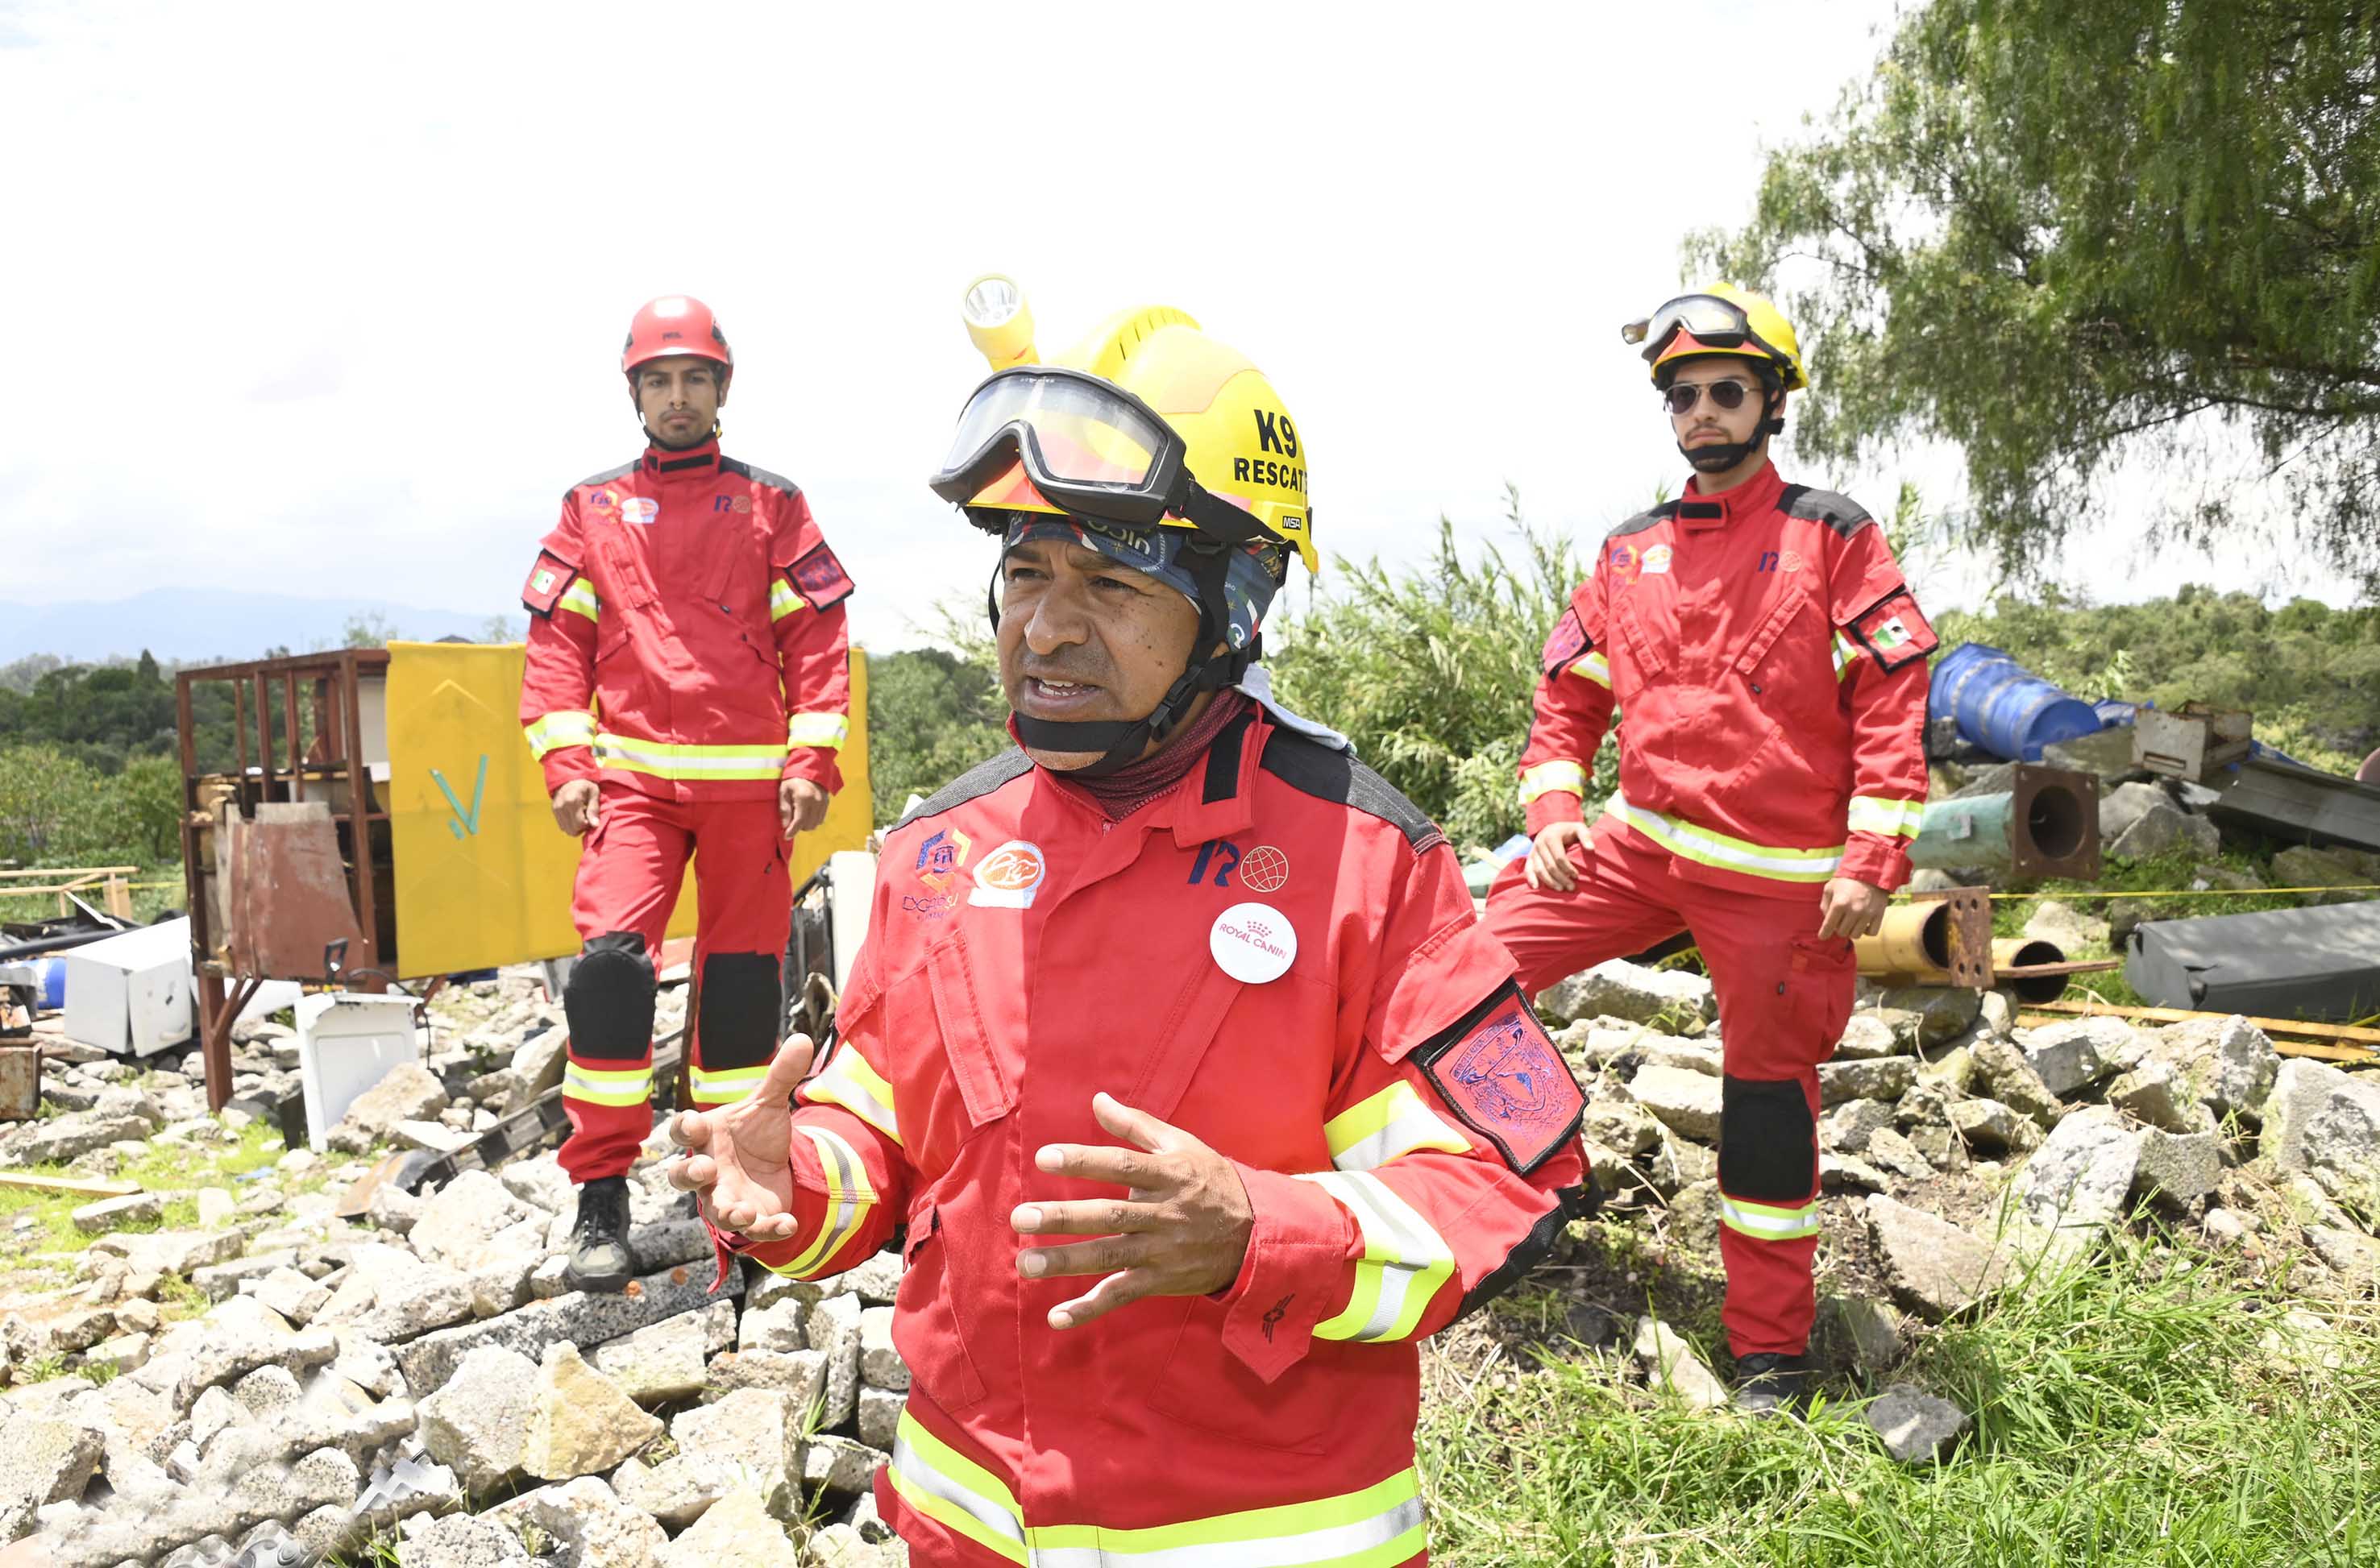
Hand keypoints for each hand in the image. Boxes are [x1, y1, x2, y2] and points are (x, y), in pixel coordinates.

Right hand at [551, 779, 600, 836]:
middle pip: (572, 830)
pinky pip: (563, 826)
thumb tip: (595, 825)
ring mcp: (556, 810)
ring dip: (576, 827)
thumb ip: (594, 809)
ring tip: (581, 817)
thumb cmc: (585, 785)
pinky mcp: (554, 811)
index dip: (588, 825)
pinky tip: (575, 817)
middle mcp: (561, 806)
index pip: (579, 824)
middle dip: (582, 828)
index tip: (592, 818)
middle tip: (587, 818)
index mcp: (572, 801)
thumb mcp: (594, 793)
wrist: (569, 778)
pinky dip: (570, 825)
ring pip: (567, 830)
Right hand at [664, 1034, 814, 1239]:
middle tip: (705, 1169)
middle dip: (689, 1174)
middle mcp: (708, 1170)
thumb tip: (802, 1039)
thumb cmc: (755, 1133)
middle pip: (682, 1176)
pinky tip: (787, 1224)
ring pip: (714, 1210)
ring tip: (744, 1212)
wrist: (774, 1165)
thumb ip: (780, 1076)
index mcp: (707, 1137)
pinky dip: (769, 1229)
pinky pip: (754, 1231)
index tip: (694, 1123)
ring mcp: (725, 1196)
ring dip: (728, 1212)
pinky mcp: (750, 1216)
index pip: (683, 1130)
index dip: (684, 1128)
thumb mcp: (768, 1104)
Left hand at [779, 777, 828, 837]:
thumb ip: (785, 809)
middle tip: (791, 820)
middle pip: (808, 825)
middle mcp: (816, 802)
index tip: (786, 836)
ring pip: (815, 824)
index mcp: (803, 798)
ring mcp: (823, 803)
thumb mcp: (784, 792)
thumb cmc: (793, 780)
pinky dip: (813, 820)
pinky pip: (820, 819)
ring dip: (806, 825)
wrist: (810, 769)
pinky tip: (807, 813)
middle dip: (798, 827)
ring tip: (799, 816)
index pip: (799, 821)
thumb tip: (786, 826)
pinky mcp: (826, 804)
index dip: (792, 831)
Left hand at [1011, 1092, 1254, 1330]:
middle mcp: (1162, 1213)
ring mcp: (1161, 1250)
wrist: (1258, 1234)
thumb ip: (1136, 1125)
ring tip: (1026, 1263)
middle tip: (1021, 1217)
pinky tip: (1056, 1317)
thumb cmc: (1212, 1181)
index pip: (1121, 1165)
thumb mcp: (1182, 1146)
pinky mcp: (1160, 1280)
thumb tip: (1097, 1100)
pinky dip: (1090, 1309)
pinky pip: (1121, 1295)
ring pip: (1109, 1256)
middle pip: (1109, 1214)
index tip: (1045, 1157)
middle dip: (1064, 1217)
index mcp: (1167, 1175)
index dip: (1084, 1161)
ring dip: (1066, 1262)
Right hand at [1525, 820, 1589, 892]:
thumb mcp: (1579, 828)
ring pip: (1539, 870)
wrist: (1553, 828)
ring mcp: (1533, 851)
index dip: (1568, 868)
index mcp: (1551, 836)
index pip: (1559, 857)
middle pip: (1550, 865)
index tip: (1577, 876)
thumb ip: (1586, 836)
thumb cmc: (1569, 831)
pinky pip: (1528, 869)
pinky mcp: (1530, 857)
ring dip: (1549, 881)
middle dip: (1561, 878)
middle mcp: (1539, 843)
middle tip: (1571, 887)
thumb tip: (1591, 849)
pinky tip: (1537, 888)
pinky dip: (1531, 879)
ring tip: (1561, 889)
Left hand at [1816, 877, 1888, 940]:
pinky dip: (1866, 931)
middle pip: (1842, 932)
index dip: (1824, 933)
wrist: (1871, 872)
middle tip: (1841, 920)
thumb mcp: (1830, 888)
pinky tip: (1863, 924)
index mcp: (1839, 903)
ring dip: (1852, 930)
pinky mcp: (1879, 915)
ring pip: (1856, 935)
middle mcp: (1853, 911)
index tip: (1823, 936)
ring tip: (1851, 922)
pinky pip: (1871, 933)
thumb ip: (1825, 905)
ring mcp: (1867, 914)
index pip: (1829, 925)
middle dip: (1839, 928)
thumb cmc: (1847, 880)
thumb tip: (1827, 920)